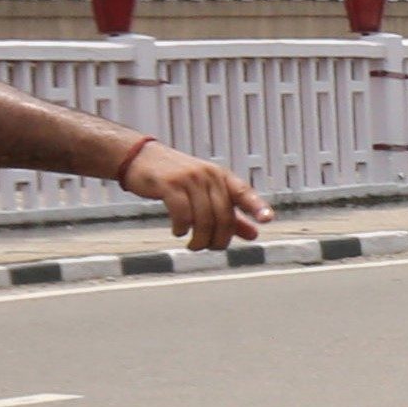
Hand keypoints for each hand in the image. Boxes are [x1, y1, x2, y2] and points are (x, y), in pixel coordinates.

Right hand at [122, 140, 269, 248]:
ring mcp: (189, 178)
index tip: (267, 219)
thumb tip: (254, 234)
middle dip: (219, 238)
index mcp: (222, 176)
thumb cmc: (175, 178)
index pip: (244, 192)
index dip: (257, 206)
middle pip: (223, 215)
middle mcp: (209, 175)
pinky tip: (178, 232)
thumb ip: (229, 214)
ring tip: (193, 245)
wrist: (139, 158)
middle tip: (210, 248)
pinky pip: (182, 212)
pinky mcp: (169, 184)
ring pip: (203, 218)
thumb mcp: (205, 192)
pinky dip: (181, 227)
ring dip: (199, 238)